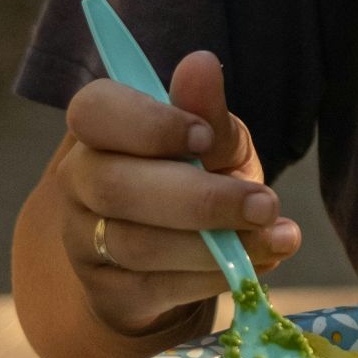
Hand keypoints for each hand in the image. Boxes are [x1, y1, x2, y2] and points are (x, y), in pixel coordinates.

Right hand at [56, 51, 301, 334]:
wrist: (181, 253)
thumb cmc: (197, 175)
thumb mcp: (212, 140)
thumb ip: (206, 111)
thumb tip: (201, 63)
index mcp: (100, 128)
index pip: (95, 112)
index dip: (149, 125)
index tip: (205, 137)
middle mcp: (79, 182)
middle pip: (115, 187)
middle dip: (198, 199)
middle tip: (265, 203)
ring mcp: (86, 241)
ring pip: (137, 244)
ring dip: (216, 244)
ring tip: (278, 236)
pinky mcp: (110, 294)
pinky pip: (156, 288)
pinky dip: (214, 277)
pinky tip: (258, 264)